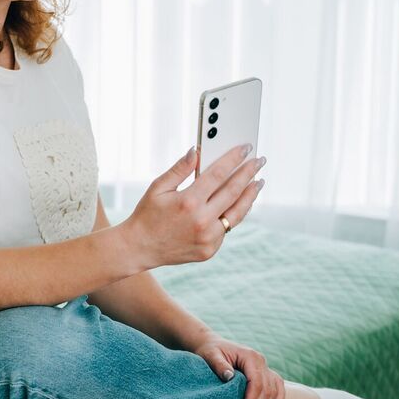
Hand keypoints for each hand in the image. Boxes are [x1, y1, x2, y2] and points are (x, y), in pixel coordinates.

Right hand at [122, 145, 265, 268]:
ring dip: (250, 196)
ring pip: (237, 213)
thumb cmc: (147, 214)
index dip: (234, 159)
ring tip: (259, 182)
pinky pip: (227, 229)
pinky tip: (240, 203)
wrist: (139, 248)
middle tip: (259, 161)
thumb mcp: (158, 187)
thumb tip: (196, 151)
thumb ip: (179, 169)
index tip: (246, 148)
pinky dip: (235, 214)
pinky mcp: (209, 250)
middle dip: (249, 173)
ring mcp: (208, 238)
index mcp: (188, 201)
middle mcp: (201, 221)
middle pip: (234, 191)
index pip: (218, 174)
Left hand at [192, 336, 284, 398]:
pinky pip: (277, 385)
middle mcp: (260, 360)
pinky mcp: (265, 372)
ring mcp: (264, 366)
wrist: (213, 344)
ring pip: (273, 390)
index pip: (256, 382)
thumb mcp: (210, 356)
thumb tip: (229, 377)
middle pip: (266, 388)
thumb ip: (219, 365)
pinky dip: (278, 398)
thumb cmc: (210, 351)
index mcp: (250, 356)